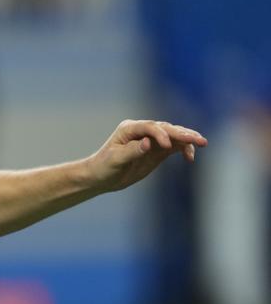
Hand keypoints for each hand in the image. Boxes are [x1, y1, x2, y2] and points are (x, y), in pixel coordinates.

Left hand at [86, 119, 207, 192]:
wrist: (101, 177)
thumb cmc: (104, 166)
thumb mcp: (115, 160)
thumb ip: (132, 151)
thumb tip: (148, 143)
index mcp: (129, 128)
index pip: (149, 127)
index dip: (160, 134)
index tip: (166, 146)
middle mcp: (142, 130)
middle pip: (166, 128)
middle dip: (182, 133)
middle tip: (197, 139)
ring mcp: (151, 139)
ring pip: (173, 135)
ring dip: (188, 139)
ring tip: (202, 143)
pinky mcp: (157, 150)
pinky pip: (175, 146)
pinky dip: (184, 149)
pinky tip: (190, 157)